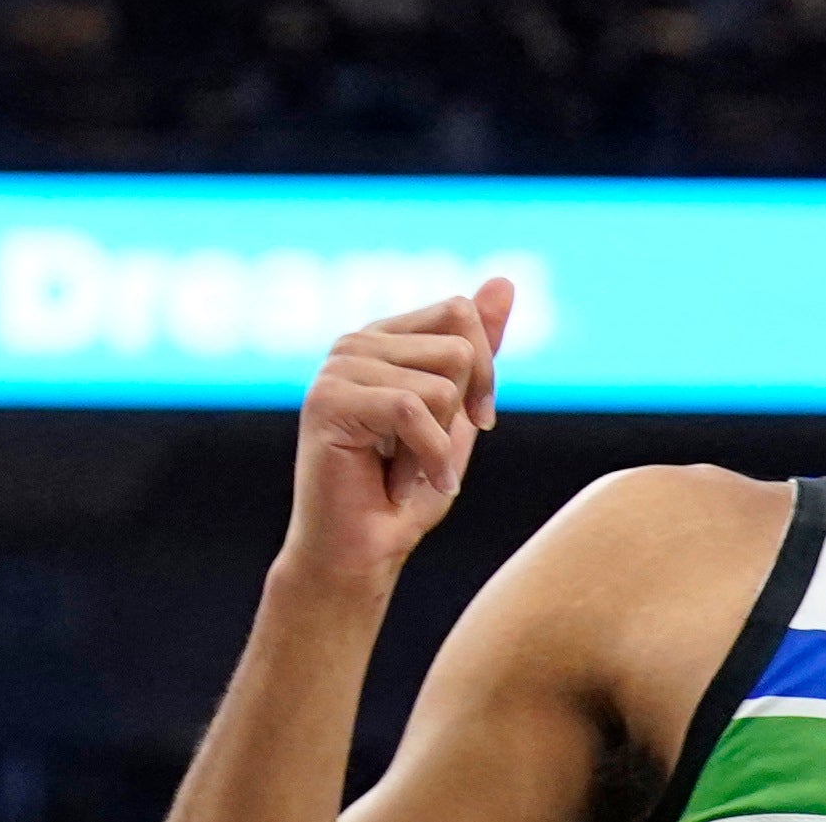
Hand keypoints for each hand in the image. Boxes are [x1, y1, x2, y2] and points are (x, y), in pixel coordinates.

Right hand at [275, 280, 507, 592]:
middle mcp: (354, 342)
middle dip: (464, 411)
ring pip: (441, 383)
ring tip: (406, 467)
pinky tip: (409, 482)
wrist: (360, 552)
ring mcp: (336, 368)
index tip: (474, 423)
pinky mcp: (328, 401)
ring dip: (441, 443)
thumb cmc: (406, 490)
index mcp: (382, 337)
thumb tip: (504, 280)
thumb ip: (479, 349)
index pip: (459, 312)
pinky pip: (414, 411)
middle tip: (430, 453)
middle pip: (458, 347)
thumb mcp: (458, 414)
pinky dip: (429, 459)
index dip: (485, 373)